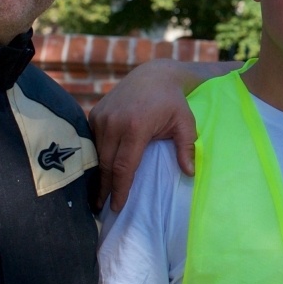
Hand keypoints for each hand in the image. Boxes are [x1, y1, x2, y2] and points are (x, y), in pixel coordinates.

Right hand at [88, 61, 200, 209]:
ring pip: (97, 154)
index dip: (119, 190)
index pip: (124, 167)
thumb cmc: (173, 102)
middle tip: (102, 208)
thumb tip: (190, 173)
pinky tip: (97, 172)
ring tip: (99, 194)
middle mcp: (114, 122)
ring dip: (98, 175)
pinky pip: (92, 141)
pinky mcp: (95, 113)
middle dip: (104, 188)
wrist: (154, 75)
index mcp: (136, 127)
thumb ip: (187, 148)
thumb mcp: (186, 123)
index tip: (116, 207)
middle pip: (106, 165)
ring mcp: (102, 116)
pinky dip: (95, 157)